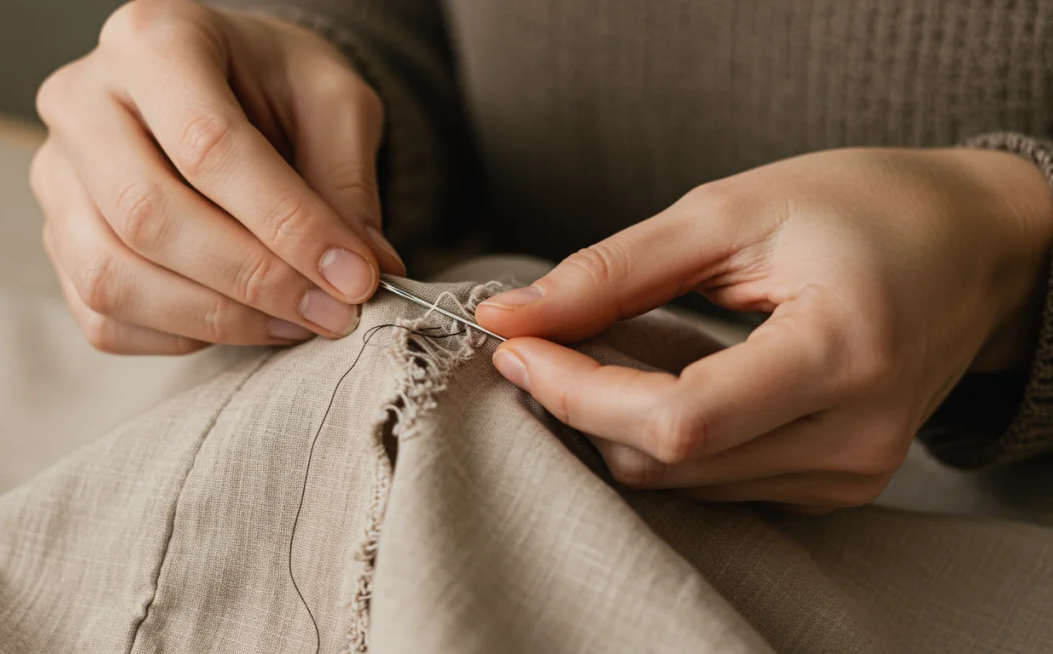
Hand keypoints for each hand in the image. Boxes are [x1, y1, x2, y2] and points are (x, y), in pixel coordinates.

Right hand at [31, 0, 403, 353]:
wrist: (232, 87)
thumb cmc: (278, 86)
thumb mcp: (334, 103)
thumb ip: (347, 184)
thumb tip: (362, 275)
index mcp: (152, 40)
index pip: (209, 147)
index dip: (287, 224)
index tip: (355, 276)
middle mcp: (82, 102)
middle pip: (148, 217)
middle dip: (254, 280)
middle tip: (332, 311)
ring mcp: (58, 176)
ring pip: (113, 276)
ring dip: (218, 319)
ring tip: (298, 321)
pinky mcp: (58, 238)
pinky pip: (103, 315)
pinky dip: (182, 336)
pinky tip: (245, 321)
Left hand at [477, 147, 1052, 511]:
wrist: (973, 247)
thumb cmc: (863, 207)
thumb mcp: (733, 210)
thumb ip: (615, 269)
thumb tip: (512, 315)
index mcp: (843, 352)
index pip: (679, 418)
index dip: (578, 392)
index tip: (516, 346)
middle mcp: (855, 436)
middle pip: (671, 462)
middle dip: (582, 407)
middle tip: (541, 342)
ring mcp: (852, 473)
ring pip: (684, 482)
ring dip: (617, 424)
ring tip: (601, 353)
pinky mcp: (839, 484)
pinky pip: (718, 482)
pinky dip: (665, 438)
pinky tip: (659, 381)